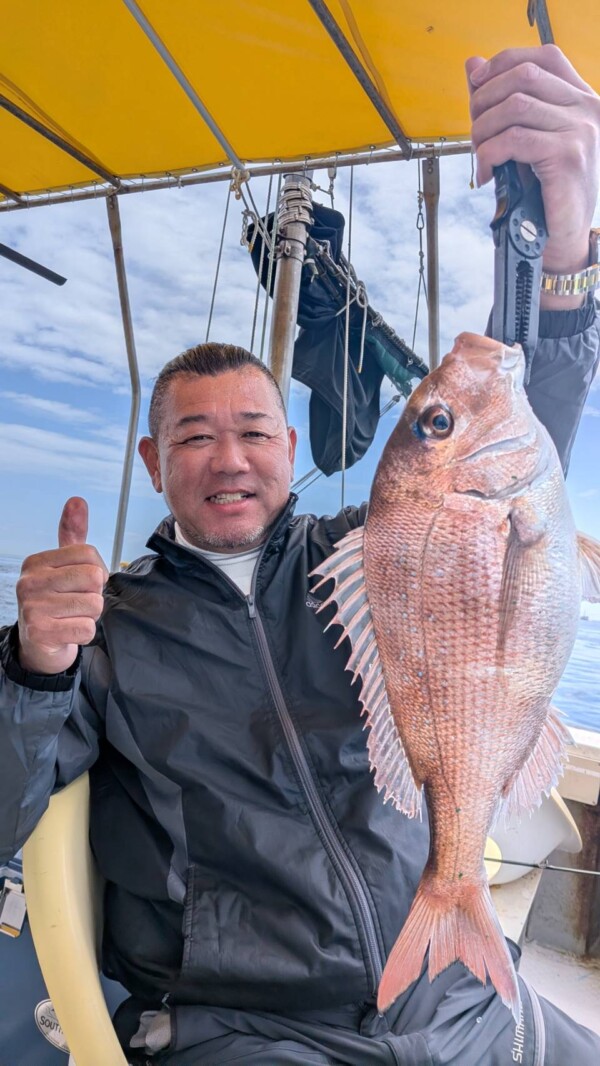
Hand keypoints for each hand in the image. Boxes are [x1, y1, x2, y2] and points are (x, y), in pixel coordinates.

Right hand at [17, 497, 107, 674]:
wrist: (38, 645)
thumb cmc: (55, 601)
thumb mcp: (63, 565)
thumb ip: (72, 535)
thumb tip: (77, 500)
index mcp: (36, 562)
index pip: (88, 554)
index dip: (97, 570)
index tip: (83, 584)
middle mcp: (29, 582)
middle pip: (93, 578)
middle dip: (94, 594)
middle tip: (78, 603)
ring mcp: (32, 607)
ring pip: (93, 605)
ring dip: (90, 615)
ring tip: (71, 617)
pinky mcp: (40, 632)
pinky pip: (86, 628)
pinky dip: (84, 633)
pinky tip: (68, 632)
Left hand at [466, 46, 599, 307]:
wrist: (562, 239)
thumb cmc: (543, 193)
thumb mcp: (522, 140)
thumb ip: (501, 102)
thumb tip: (473, 65)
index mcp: (580, 98)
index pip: (541, 57)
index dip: (503, 64)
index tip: (477, 86)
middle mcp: (587, 108)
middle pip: (523, 78)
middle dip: (485, 102)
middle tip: (474, 133)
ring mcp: (580, 130)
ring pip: (514, 107)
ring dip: (484, 131)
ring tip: (479, 155)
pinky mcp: (568, 156)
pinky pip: (514, 140)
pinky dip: (489, 155)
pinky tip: (487, 173)